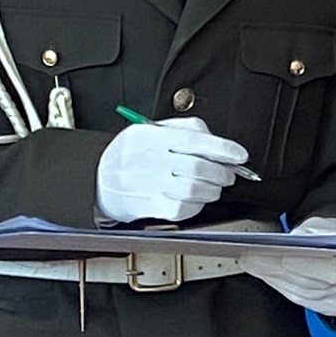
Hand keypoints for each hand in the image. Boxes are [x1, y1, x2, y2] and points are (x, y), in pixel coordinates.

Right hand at [96, 117, 249, 222]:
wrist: (95, 178)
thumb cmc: (129, 154)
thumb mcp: (149, 129)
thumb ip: (183, 128)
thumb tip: (216, 140)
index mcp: (152, 136)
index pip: (196, 139)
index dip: (224, 148)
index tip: (240, 156)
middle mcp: (150, 159)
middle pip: (200, 166)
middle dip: (223, 172)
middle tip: (229, 174)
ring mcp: (149, 185)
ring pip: (195, 189)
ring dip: (213, 190)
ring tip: (213, 187)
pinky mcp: (149, 206)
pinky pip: (184, 208)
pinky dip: (198, 205)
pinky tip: (196, 199)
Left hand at [242, 216, 335, 319]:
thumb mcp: (329, 226)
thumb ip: (312, 234)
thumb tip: (287, 242)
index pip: (331, 270)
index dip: (302, 265)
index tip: (276, 256)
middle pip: (312, 283)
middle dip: (278, 270)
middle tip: (252, 258)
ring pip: (303, 293)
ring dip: (275, 279)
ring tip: (253, 264)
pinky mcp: (331, 308)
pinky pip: (302, 300)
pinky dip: (281, 287)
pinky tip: (266, 276)